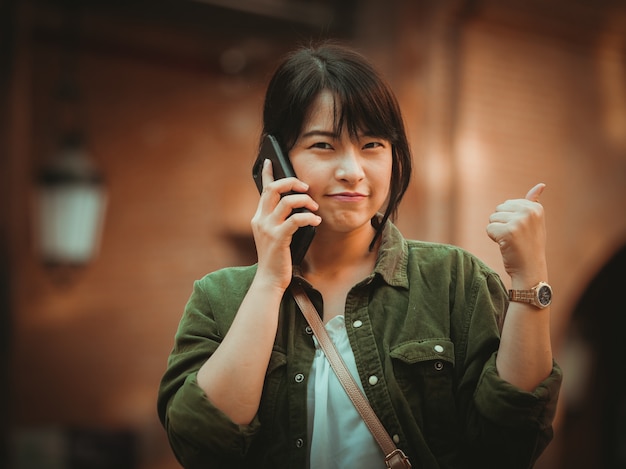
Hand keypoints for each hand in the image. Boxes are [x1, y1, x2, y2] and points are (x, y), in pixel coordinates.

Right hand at [251, 159, 320, 288]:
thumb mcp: (275, 234)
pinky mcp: (278, 238)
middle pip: (273, 189)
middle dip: (291, 182)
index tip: (270, 161)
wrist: (269, 279)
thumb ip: (280, 220)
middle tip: (306, 187)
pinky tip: (316, 221)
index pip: (262, 190)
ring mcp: (268, 229)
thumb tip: (297, 204)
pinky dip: (308, 217)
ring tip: (314, 207)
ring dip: (304, 200)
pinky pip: (295, 220)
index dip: (267, 174)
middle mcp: (260, 220)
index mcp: (259, 217)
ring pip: (286, 202)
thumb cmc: (276, 257)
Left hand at [486, 183, 547, 284]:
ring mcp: (519, 222)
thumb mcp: (534, 222)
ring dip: (497, 231)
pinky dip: (494, 238)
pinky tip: (506, 246)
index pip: (507, 204)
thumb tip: (541, 184)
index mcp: (535, 207)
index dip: (509, 219)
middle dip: (502, 223)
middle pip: (498, 209)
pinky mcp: (508, 232)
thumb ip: (533, 202)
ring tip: (511, 241)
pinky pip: (489, 229)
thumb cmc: (529, 245)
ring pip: (492, 219)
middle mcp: (529, 212)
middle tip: (515, 237)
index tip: (521, 231)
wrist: (530, 269)